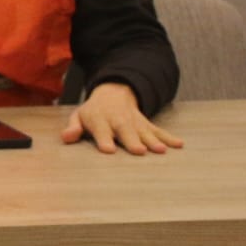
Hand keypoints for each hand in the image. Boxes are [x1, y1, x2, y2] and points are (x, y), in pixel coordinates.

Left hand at [61, 82, 182, 154]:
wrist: (113, 93)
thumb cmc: (93, 112)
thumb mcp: (79, 116)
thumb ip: (73, 127)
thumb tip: (66, 137)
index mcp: (99, 120)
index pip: (101, 130)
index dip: (104, 139)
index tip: (108, 150)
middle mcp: (118, 120)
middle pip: (125, 131)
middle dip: (132, 141)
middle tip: (139, 151)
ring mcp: (134, 122)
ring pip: (144, 131)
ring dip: (153, 140)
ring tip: (161, 150)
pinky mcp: (145, 124)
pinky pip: (158, 130)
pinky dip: (169, 137)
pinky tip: (178, 144)